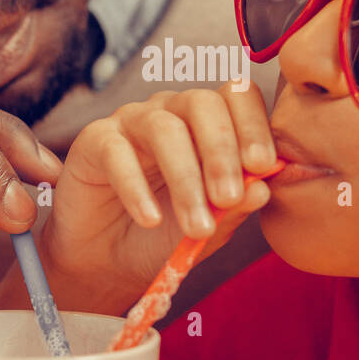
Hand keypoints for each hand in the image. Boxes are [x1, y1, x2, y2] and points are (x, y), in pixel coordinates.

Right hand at [38, 81, 276, 305]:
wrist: (110, 262)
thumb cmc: (166, 234)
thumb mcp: (211, 226)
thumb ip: (237, 206)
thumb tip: (264, 187)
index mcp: (209, 122)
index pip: (237, 97)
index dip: (253, 125)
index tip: (263, 166)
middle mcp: (172, 111)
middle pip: (203, 103)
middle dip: (221, 152)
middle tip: (228, 198)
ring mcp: (132, 121)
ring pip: (163, 128)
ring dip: (185, 179)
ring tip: (197, 226)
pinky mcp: (94, 140)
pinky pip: (116, 151)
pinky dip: (136, 188)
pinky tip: (151, 220)